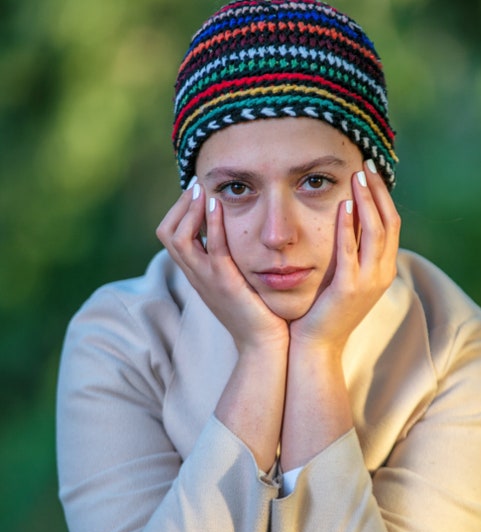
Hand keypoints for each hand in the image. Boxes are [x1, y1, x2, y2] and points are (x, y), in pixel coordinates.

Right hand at [156, 181, 288, 352]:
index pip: (170, 237)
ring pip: (180, 238)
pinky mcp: (225, 282)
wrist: (261, 344)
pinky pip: (212, 248)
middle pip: (167, 234)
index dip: (178, 212)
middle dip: (179, 206)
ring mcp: (207, 279)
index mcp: (196, 274)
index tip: (194, 193)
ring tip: (200, 190)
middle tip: (195, 186)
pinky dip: (211, 224)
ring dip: (189, 210)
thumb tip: (232, 239)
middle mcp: (195, 275)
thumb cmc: (254, 313)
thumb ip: (227, 262)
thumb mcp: (234, 282)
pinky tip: (216, 205)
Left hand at [290, 159, 400, 352]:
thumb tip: (349, 225)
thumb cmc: (325, 311)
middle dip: (377, 191)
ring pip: (375, 232)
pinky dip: (349, 227)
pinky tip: (344, 206)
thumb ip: (351, 255)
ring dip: (367, 201)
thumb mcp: (345, 280)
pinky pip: (351, 250)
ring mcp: (369, 282)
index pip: (391, 225)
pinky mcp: (349, 288)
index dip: (383, 197)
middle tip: (366, 165)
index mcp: (383, 270)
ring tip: (357, 177)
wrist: (317, 345)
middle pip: (389, 223)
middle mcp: (382, 274)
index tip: (370, 173)